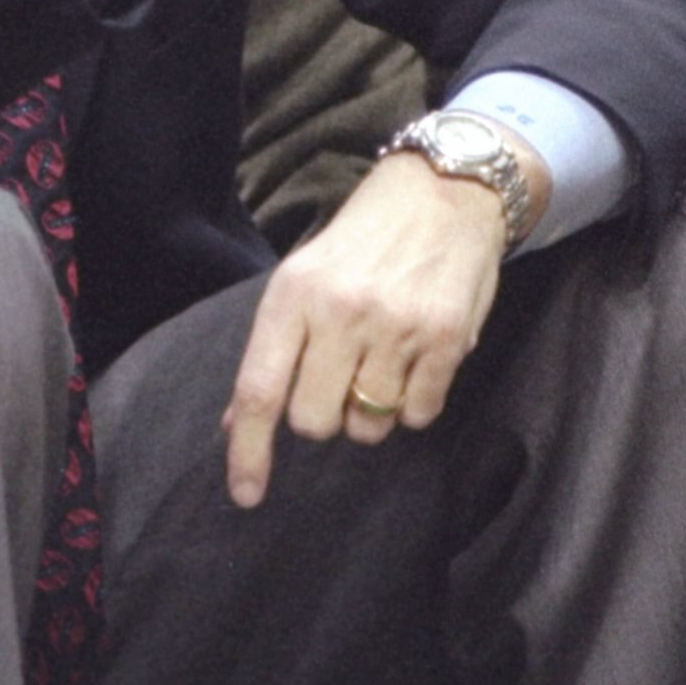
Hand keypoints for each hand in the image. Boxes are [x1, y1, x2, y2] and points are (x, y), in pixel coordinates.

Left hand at [222, 143, 540, 505]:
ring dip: (372, 411)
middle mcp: (342, 311)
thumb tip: (238, 422)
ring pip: (369, 425)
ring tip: (382, 361)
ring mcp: (397, 326)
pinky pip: (419, 414)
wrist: (445, 190)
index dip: (248, 451)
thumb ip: (273, 350)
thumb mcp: (303, 277)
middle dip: (324, 416)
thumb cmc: (363, 241)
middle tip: (339, 379)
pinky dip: (415, 402)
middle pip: (315, 422)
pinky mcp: (446, 339)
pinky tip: (415, 360)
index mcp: (294, 295)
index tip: (246, 494)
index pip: (260, 389)